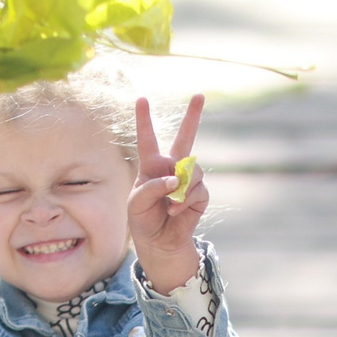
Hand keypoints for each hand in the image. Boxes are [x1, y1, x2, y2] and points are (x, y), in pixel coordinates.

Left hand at [128, 94, 208, 291]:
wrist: (159, 241)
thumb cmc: (143, 219)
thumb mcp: (136, 203)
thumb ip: (152, 186)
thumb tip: (177, 179)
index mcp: (151, 165)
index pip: (147, 138)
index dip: (144, 119)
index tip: (141, 99)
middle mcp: (172, 168)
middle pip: (185, 137)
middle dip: (193, 116)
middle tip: (199, 95)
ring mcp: (188, 180)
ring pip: (193, 170)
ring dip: (181, 187)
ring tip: (171, 203)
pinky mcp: (200, 194)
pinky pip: (197, 190)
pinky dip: (185, 201)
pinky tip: (176, 212)